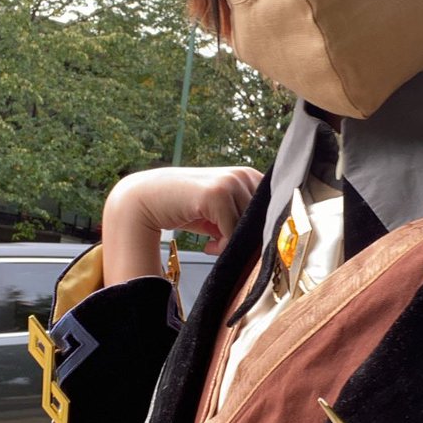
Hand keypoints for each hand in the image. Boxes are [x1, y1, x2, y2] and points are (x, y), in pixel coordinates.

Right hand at [102, 166, 263, 284]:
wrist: (148, 198)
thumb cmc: (187, 207)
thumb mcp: (221, 214)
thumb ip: (243, 222)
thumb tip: (267, 246)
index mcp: (249, 176)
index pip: (274, 209)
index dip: (262, 231)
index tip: (246, 247)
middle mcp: (244, 175)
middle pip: (264, 220)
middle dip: (247, 240)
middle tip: (222, 246)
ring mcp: (231, 182)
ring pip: (249, 227)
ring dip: (232, 244)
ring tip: (212, 244)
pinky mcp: (217, 194)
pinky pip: (232, 231)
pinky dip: (222, 246)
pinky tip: (206, 245)